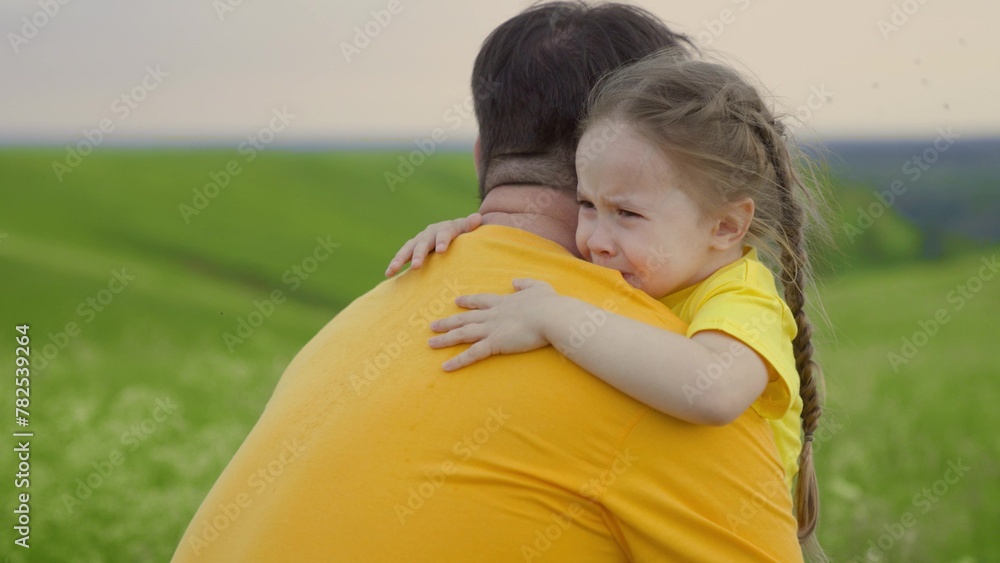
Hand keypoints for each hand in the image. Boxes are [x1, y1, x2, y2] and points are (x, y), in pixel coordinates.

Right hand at [385, 212, 482, 276]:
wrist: (454, 231)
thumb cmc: (464, 234)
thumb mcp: (468, 229)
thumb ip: (470, 225)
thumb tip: (477, 218)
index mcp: (446, 228)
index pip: (444, 233)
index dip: (443, 241)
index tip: (442, 250)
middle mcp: (430, 233)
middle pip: (424, 242)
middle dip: (419, 254)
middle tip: (417, 265)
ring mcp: (420, 241)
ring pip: (409, 249)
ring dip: (400, 259)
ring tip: (392, 270)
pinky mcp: (413, 249)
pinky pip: (403, 256)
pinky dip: (395, 263)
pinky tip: (388, 273)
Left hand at [428, 278, 557, 370]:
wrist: (551, 315)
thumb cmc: (549, 303)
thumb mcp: (538, 287)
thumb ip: (525, 283)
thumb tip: (515, 281)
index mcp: (503, 302)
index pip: (480, 301)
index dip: (468, 301)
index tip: (456, 301)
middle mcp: (492, 315)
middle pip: (465, 318)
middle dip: (448, 321)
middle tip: (433, 325)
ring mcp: (491, 329)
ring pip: (462, 334)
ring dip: (445, 339)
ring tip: (430, 342)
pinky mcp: (494, 343)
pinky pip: (472, 354)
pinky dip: (458, 361)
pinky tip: (445, 367)